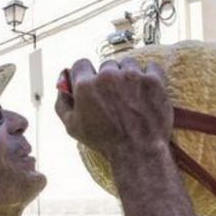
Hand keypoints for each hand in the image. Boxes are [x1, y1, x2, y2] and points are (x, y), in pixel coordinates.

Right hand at [55, 57, 172, 160]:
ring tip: (132, 95)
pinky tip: (147, 91)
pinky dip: (149, 77)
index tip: (93, 83)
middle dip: (109, 78)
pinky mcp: (152, 80)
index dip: (86, 74)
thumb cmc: (105, 142)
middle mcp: (107, 76)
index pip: (81, 64)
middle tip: (115, 96)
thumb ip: (62, 102)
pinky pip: (150, 67)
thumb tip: (62, 84)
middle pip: (106, 65)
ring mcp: (131, 76)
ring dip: (129, 76)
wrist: (139, 151)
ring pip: (127, 64)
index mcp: (85, 85)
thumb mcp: (73, 127)